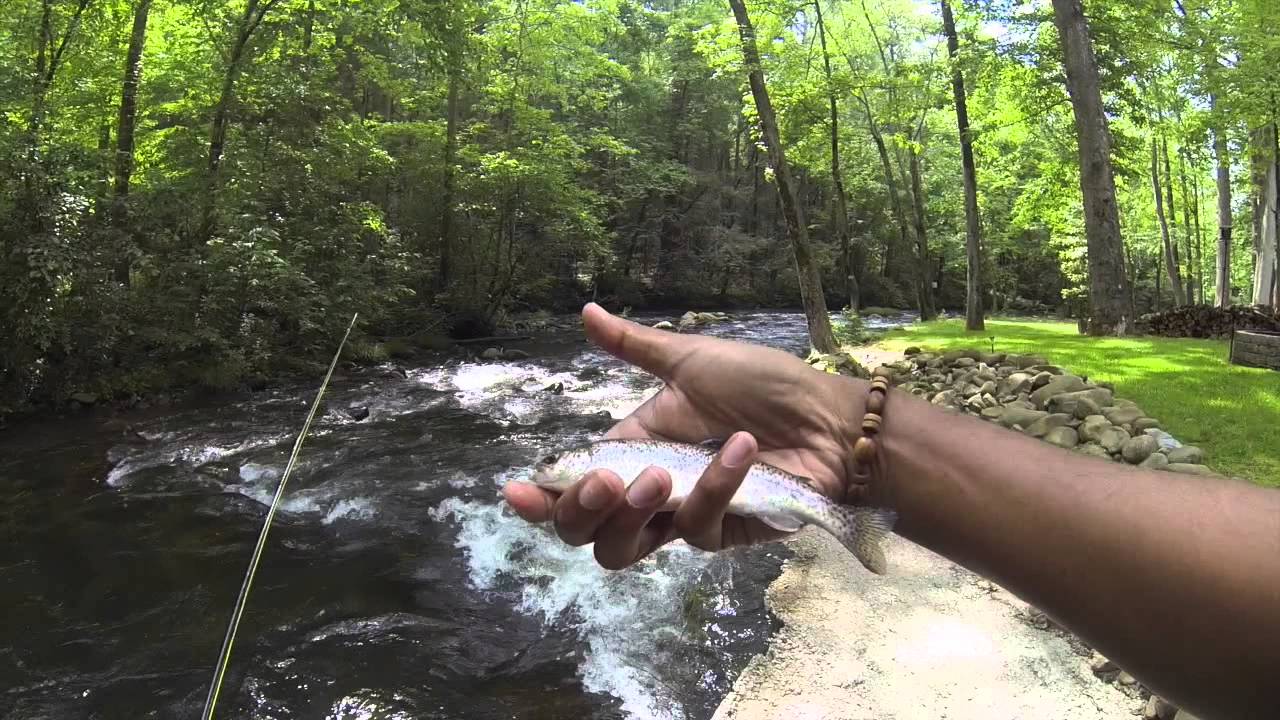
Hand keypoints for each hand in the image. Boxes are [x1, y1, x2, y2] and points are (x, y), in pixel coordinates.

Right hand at [503, 304, 864, 568]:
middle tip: (600, 481)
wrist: (827, 417)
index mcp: (632, 449)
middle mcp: (649, 491)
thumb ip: (634, 347)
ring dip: (630, 515)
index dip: (539, 496)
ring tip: (655, 476)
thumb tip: (586, 310)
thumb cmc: (762, 385)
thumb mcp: (692, 360)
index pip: (570, 485)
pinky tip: (741, 451)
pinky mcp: (720, 534)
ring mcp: (681, 517)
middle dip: (578, 510)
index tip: (515, 490)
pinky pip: (695, 528)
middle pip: (585, 530)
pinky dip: (714, 487)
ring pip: (624, 549)